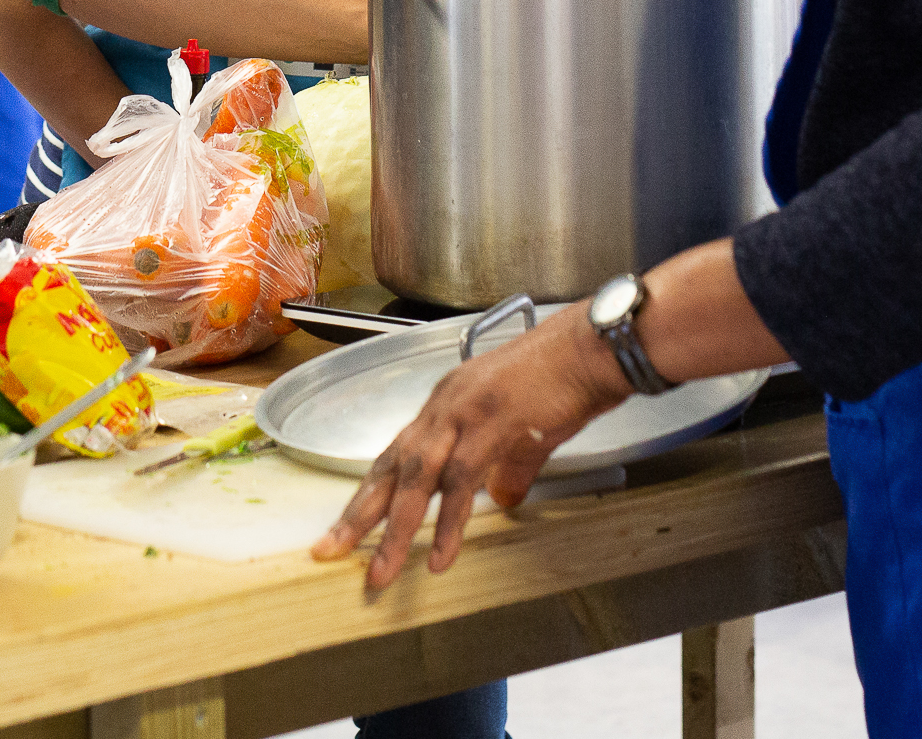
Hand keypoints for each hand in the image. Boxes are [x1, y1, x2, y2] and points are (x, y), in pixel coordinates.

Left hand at [311, 309, 626, 591]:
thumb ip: (506, 469)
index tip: (347, 526)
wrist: (593, 350)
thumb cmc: (564, 380)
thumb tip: (499, 501)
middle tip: (329, 550)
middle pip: (390, 466)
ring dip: (395, 530)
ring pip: (417, 478)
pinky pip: (460, 481)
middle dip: (358, 513)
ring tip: (380, 571)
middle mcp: (444, 406)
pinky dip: (448, 523)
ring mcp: (465, 413)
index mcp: (446, 404)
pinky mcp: (491, 424)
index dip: (369, 492)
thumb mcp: (524, 430)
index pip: (396, 454)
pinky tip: (439, 556)